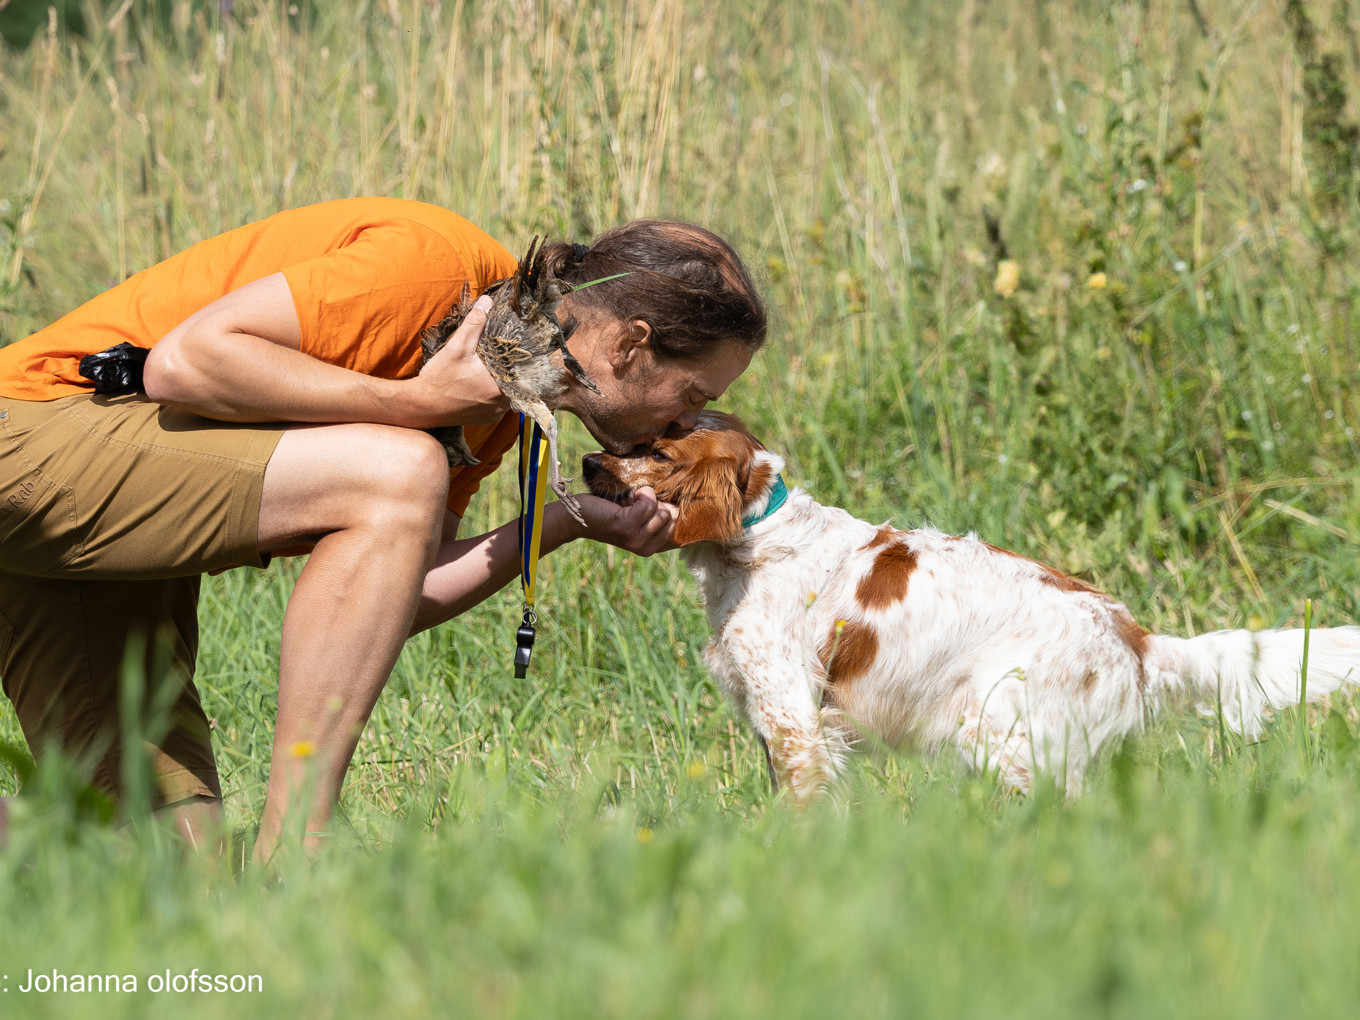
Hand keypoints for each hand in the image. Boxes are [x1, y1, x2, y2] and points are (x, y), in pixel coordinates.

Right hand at [412, 294, 511, 425]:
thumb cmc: (438, 378)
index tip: (516, 347)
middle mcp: (502, 403)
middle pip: (515, 380)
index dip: (520, 356)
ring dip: (502, 379)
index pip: (522, 368)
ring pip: (508, 391)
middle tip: (499, 355)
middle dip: (508, 366)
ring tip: (490, 367)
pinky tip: (483, 382)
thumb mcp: (456, 347)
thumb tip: (487, 303)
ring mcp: (495, 414)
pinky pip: (499, 403)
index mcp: (500, 386)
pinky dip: (494, 392)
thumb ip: (474, 324)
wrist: (421, 406)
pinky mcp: (487, 419)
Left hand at [567, 486, 677, 555]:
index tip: (658, 504)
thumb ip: (658, 516)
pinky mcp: (626, 528)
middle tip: (638, 504)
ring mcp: (636, 540)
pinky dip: (641, 494)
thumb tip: (680, 506)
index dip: (673, 510)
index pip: (680, 530)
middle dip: (659, 504)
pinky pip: (649, 504)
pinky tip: (628, 498)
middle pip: (674, 517)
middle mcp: (646, 548)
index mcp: (652, 547)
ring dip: (648, 498)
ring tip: (631, 501)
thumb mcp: (639, 517)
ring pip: (663, 511)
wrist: (579, 516)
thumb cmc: (610, 512)